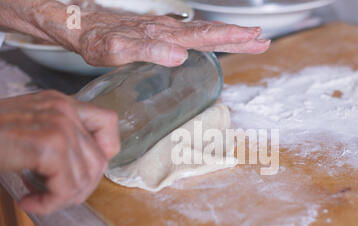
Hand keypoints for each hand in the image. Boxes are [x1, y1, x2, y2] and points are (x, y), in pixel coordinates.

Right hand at [0, 90, 119, 214]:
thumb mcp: (28, 130)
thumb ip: (60, 140)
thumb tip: (90, 172)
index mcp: (62, 103)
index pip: (109, 122)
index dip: (105, 152)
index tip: (83, 170)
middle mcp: (64, 109)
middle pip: (99, 160)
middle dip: (80, 188)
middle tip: (55, 197)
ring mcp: (58, 125)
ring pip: (85, 178)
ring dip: (63, 199)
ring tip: (38, 199)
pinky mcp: (47, 146)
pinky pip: (66, 187)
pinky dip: (50, 204)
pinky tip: (29, 202)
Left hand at [76, 13, 270, 66]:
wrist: (82, 26)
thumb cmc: (96, 40)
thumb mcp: (116, 50)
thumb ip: (146, 52)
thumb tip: (179, 55)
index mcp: (163, 35)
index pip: (204, 36)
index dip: (231, 38)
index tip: (254, 38)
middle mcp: (168, 30)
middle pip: (210, 32)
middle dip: (238, 36)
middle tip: (263, 39)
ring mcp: (166, 31)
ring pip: (203, 32)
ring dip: (228, 36)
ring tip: (251, 38)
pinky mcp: (160, 33)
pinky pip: (191, 35)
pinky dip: (209, 37)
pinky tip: (216, 41)